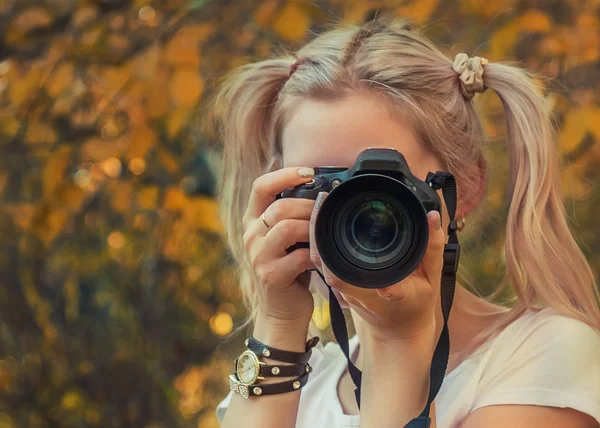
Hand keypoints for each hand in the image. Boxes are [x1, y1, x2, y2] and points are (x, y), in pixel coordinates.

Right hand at [242, 167, 317, 326]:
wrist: (282, 311)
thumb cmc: (291, 269)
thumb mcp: (287, 238)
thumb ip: (293, 215)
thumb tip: (322, 189)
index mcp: (253, 221)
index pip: (261, 186)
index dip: (285, 175)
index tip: (309, 172)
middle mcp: (250, 236)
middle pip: (279, 207)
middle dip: (309, 207)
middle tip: (327, 213)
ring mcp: (257, 256)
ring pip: (287, 228)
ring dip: (312, 229)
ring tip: (324, 235)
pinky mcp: (270, 275)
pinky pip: (299, 256)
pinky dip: (316, 255)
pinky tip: (322, 258)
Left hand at [309, 192, 445, 342]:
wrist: (400, 331)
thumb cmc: (416, 306)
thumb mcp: (432, 279)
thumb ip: (432, 249)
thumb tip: (431, 217)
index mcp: (373, 287)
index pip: (340, 268)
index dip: (328, 242)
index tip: (328, 213)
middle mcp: (352, 288)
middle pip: (321, 258)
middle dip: (318, 227)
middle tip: (323, 199)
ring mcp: (342, 287)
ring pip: (318, 259)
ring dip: (316, 233)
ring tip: (322, 204)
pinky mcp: (339, 283)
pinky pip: (324, 262)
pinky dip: (320, 241)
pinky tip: (324, 221)